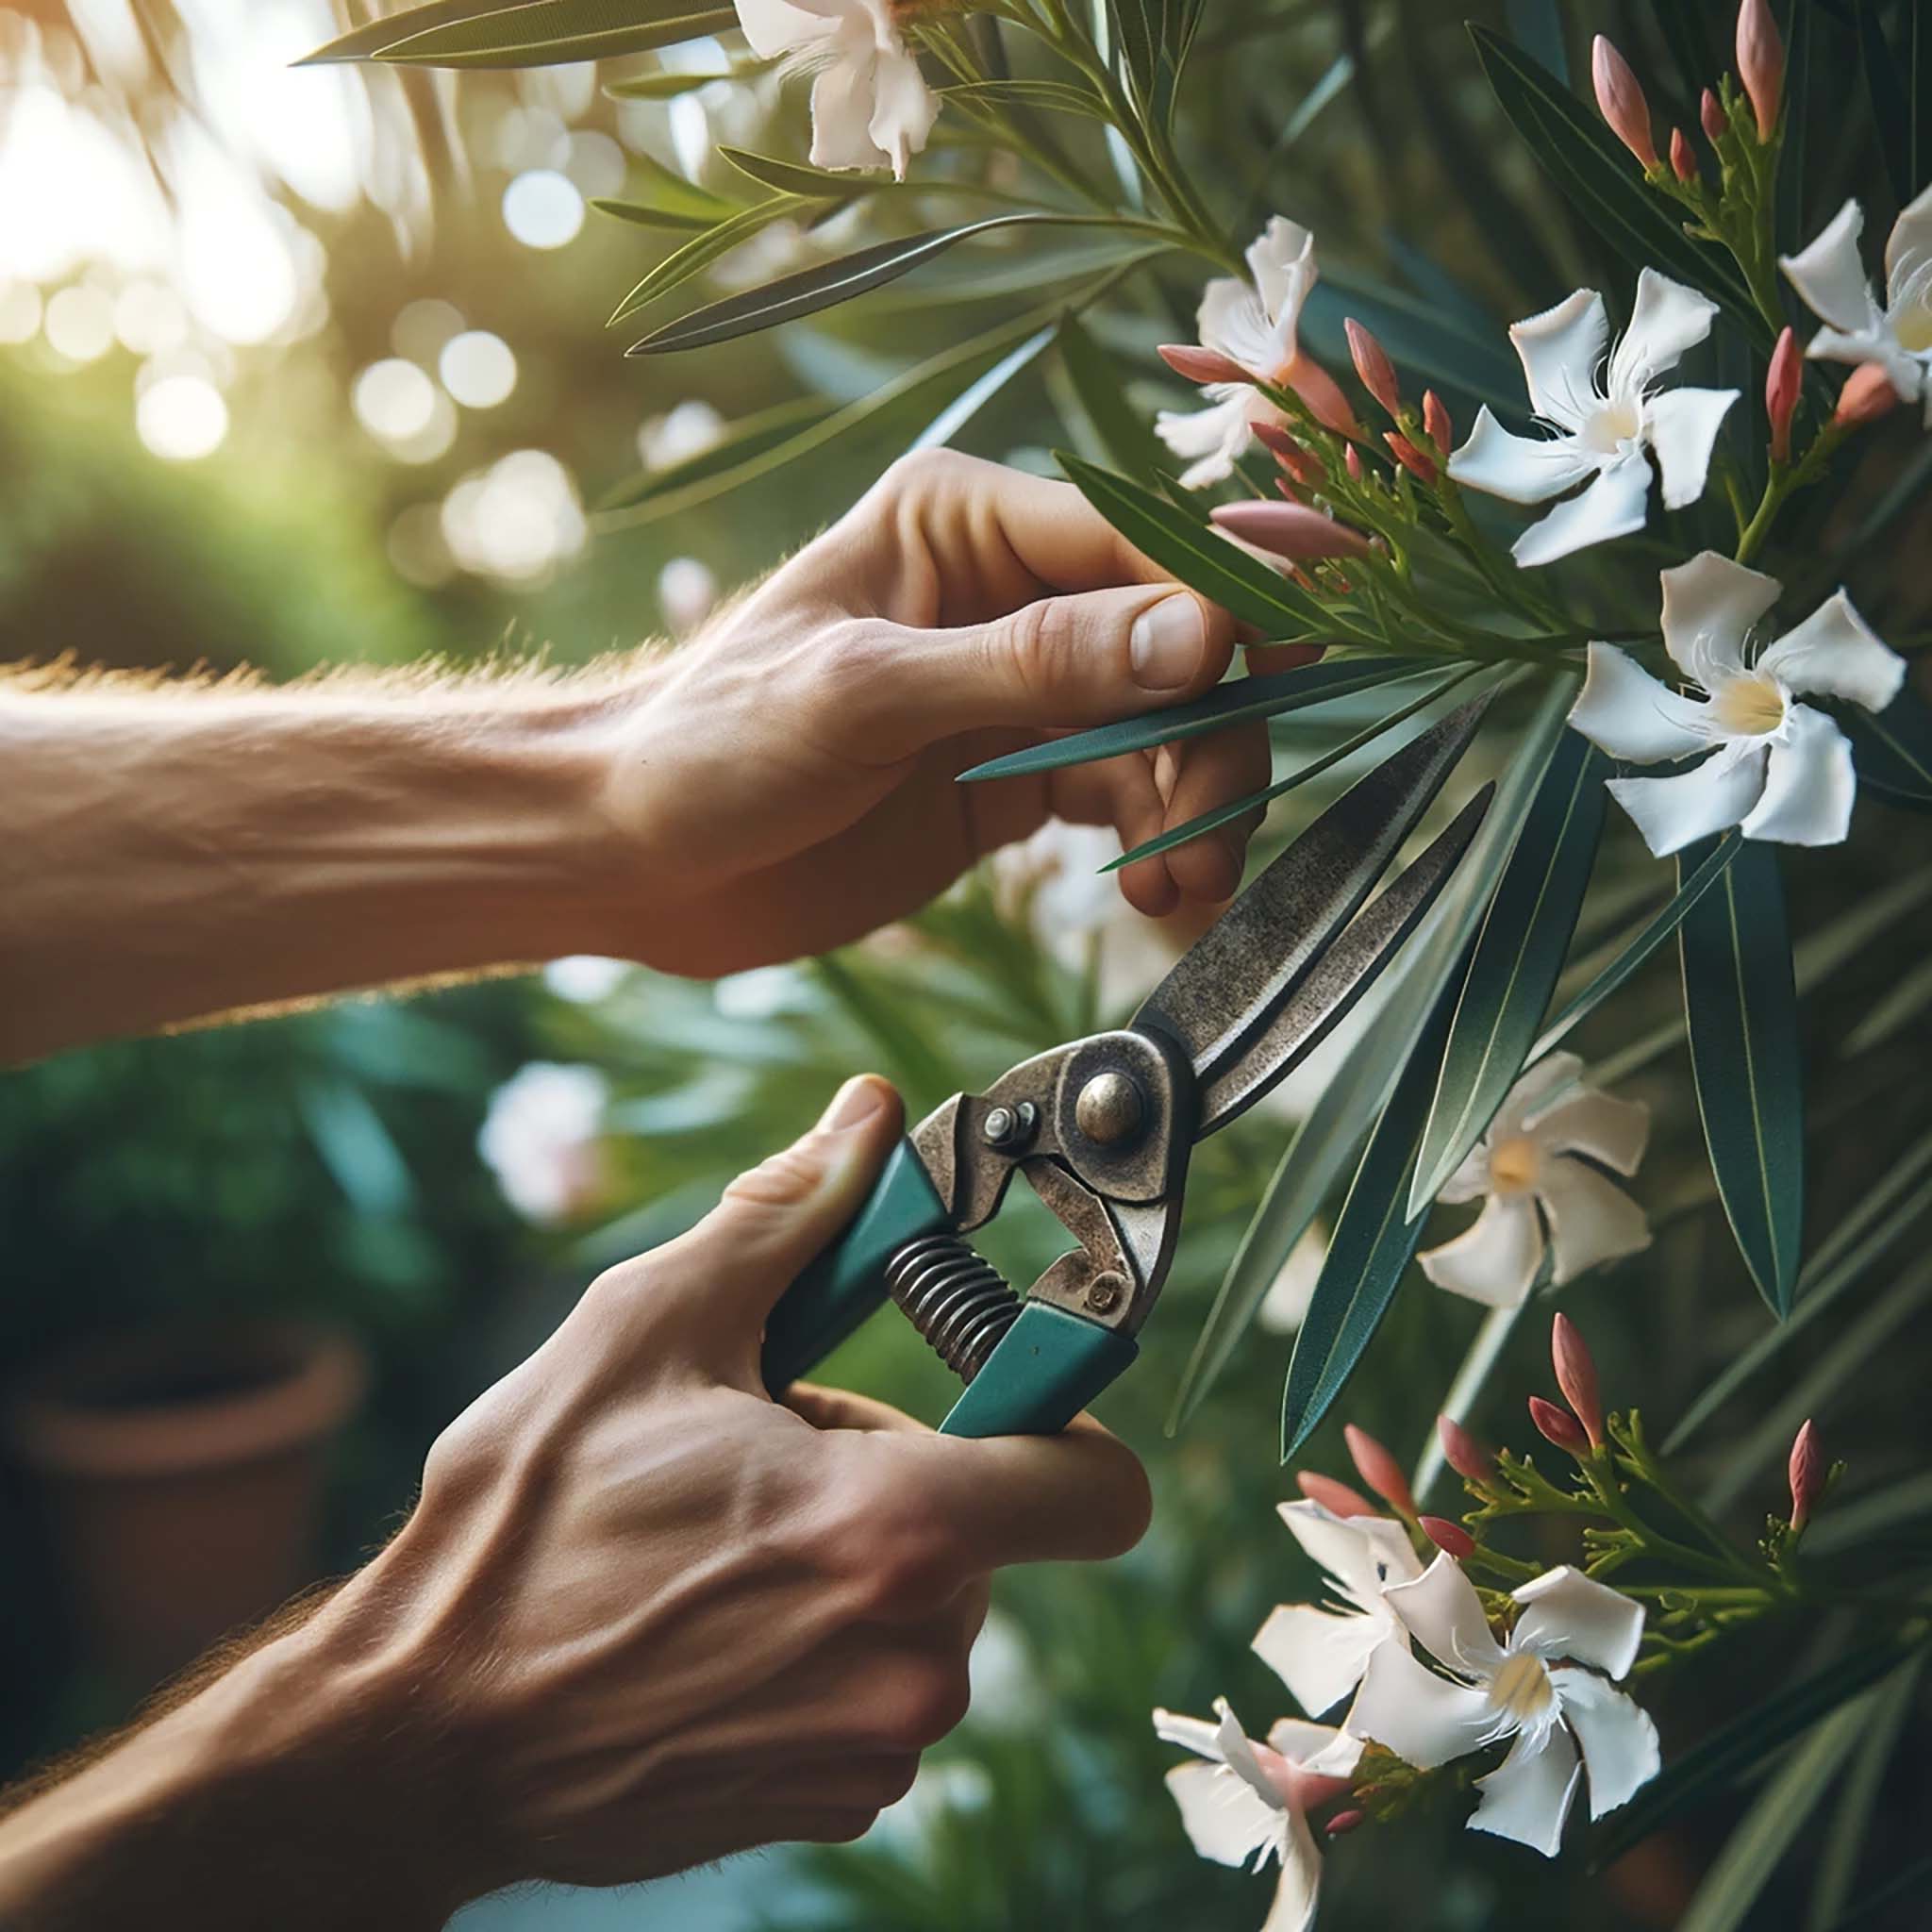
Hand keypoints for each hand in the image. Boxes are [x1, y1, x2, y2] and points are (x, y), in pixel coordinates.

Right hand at [335, 1073, 1148, 1899]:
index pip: (1099, 1492)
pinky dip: (817, 1652)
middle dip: (896, 1480)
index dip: (1069, 1431)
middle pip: (982, 1531)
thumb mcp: (649, 1327)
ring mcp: (873, 1751)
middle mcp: (911, 1660)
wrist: (423, 1732)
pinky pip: (874, 1696)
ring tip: (714, 1549)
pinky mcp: (829, 1806)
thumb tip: (868, 1117)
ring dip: (848, 1567)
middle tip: (765, 1463)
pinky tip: (705, 1631)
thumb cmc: (525, 1527)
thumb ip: (787, 1214)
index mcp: (891, 1530)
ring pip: (923, 1613)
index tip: (1008, 1405)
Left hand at [598, 449, 1313, 973]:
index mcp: (967, 521)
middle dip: (1214, 734)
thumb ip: (1035, 665)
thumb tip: (1203, 637)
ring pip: (1173, 728)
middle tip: (1209, 833)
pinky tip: (1157, 893)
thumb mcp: (866, 696)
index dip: (1226, 610)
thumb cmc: (712, 745)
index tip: (1278, 686)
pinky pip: (1135, 798)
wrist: (638, 858)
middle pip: (1182, 642)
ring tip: (1180, 885)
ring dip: (1199, 803)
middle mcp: (1012, 591)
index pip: (1142, 544)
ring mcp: (1023, 690)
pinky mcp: (1019, 779)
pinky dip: (1165, 843)